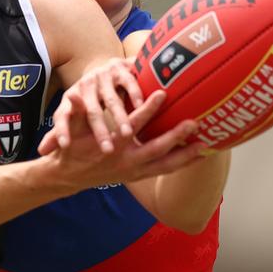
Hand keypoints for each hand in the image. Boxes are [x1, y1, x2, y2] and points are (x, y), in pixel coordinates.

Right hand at [37, 93, 205, 190]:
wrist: (68, 177)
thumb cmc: (71, 149)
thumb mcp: (70, 129)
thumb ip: (77, 112)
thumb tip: (75, 95)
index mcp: (111, 145)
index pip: (132, 125)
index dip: (147, 109)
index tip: (162, 94)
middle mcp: (125, 160)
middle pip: (155, 148)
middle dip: (175, 136)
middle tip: (193, 123)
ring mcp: (133, 171)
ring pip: (164, 165)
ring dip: (185, 156)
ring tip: (204, 146)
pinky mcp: (138, 176)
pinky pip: (164, 171)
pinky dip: (182, 164)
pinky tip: (198, 157)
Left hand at [48, 58, 143, 151]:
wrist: (106, 67)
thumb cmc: (88, 99)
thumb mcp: (73, 113)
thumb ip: (59, 132)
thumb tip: (41, 151)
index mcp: (70, 98)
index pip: (63, 116)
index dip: (62, 131)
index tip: (65, 146)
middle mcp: (85, 86)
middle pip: (91, 111)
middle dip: (99, 131)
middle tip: (107, 150)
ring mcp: (102, 76)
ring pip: (112, 99)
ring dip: (120, 117)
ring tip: (126, 134)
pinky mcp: (120, 69)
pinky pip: (128, 82)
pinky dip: (135, 95)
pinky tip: (141, 107)